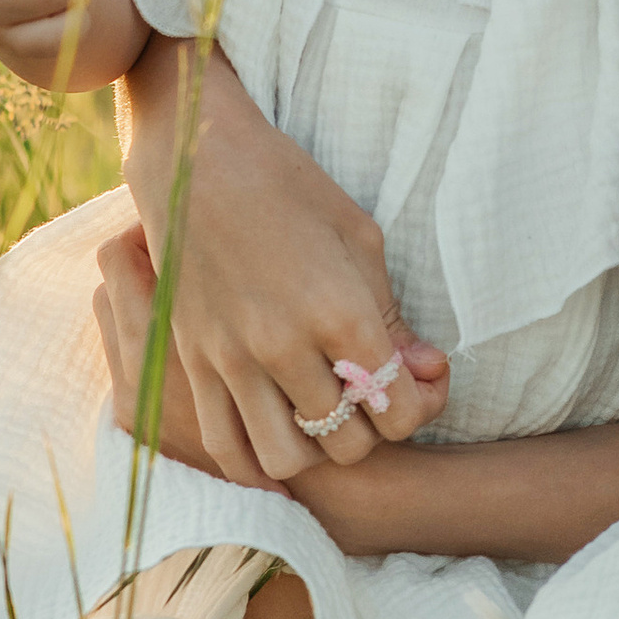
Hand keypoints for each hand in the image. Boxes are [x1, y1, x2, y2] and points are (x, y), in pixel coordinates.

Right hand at [117, 40, 449, 482]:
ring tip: (323, 419)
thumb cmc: (288, 185)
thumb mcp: (359, 239)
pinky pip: (223, 446)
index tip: (419, 384)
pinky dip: (255, 462)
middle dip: (373, 432)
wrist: (192, 155)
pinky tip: (276, 436)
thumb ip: (391, 317)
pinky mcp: (191, 361)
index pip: (398, 407)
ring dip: (315, 453)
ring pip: (285, 460)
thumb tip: (426, 371)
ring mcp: (231, 358)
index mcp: (338, 310)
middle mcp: (284, 344)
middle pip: (348, 443)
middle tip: (373, 400)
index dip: (422, 407)